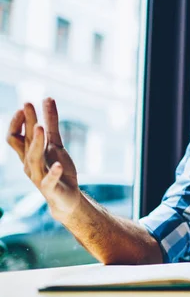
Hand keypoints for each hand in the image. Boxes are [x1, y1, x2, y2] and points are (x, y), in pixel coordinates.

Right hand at [6, 98, 80, 220]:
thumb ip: (52, 123)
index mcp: (28, 154)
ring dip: (36, 142)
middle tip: (27, 104)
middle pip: (25, 142)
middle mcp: (29, 164)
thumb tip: (47, 98)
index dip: (17, 121)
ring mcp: (39, 176)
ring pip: (33, 158)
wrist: (66, 198)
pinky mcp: (51, 188)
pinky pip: (49, 180)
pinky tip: (58, 165)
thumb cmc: (58, 170)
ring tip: (41, 127)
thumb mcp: (56, 144)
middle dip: (26, 123)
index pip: (15, 136)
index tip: (25, 104)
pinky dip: (53, 172)